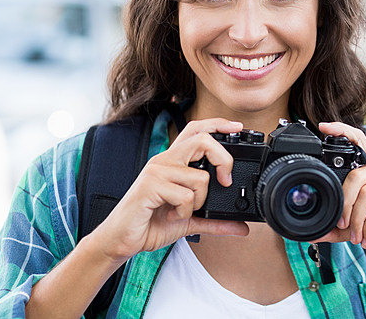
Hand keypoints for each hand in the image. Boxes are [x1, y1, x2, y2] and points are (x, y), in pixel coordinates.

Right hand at [91, 118, 249, 263]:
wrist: (122, 240)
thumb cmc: (151, 224)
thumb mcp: (190, 221)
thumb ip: (216, 221)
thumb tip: (242, 228)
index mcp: (174, 161)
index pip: (196, 130)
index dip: (217, 124)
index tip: (237, 127)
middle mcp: (165, 160)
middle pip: (202, 140)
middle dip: (223, 160)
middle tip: (225, 181)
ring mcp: (157, 171)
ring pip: (200, 177)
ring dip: (199, 201)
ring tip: (183, 210)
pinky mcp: (151, 185)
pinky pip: (186, 196)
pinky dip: (185, 212)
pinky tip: (172, 215)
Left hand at [315, 122, 365, 264]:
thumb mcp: (362, 227)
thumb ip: (341, 227)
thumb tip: (315, 234)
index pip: (360, 142)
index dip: (342, 131)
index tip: (324, 127)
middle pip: (356, 176)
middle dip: (345, 205)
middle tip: (343, 225)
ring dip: (357, 221)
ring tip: (357, 236)